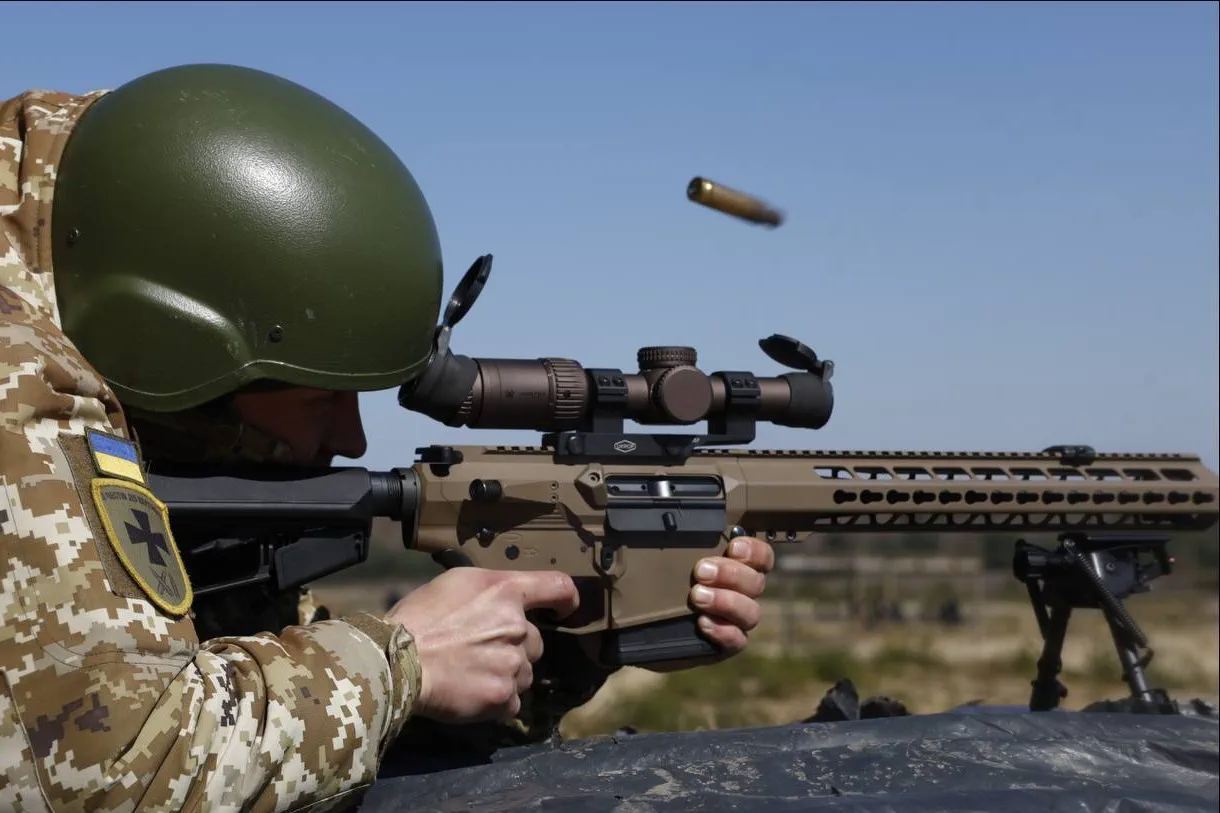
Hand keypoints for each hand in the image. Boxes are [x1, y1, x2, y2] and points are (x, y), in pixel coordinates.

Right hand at [384, 568, 578, 723]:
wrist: (396, 661)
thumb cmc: (418, 618)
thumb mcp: (455, 583)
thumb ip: (490, 591)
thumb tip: (504, 603)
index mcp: (506, 591)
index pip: (558, 587)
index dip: (566, 600)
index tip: (563, 611)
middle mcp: (517, 627)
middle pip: (536, 642)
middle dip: (515, 648)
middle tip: (480, 652)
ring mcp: (513, 664)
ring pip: (524, 673)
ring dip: (506, 675)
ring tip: (471, 674)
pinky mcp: (503, 697)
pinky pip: (512, 702)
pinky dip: (495, 701)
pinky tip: (471, 693)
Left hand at [646, 535, 774, 671]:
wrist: (640, 626)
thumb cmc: (657, 586)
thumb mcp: (664, 562)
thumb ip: (679, 547)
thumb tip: (668, 525)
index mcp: (734, 567)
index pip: (761, 556)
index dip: (754, 550)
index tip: (733, 547)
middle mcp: (740, 593)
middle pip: (756, 582)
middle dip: (731, 574)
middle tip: (700, 571)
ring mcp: (735, 621)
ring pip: (751, 612)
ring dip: (726, 601)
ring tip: (697, 597)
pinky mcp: (726, 646)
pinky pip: (737, 640)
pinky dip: (723, 630)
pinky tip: (703, 623)